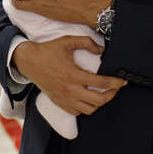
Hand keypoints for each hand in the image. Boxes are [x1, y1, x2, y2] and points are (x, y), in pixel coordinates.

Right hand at [12, 37, 126, 115]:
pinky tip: (88, 98)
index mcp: (73, 75)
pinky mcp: (59, 102)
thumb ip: (86, 42)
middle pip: (98, 101)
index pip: (101, 83)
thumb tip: (102, 49)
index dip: (116, 83)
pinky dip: (86, 108)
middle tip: (115, 88)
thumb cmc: (48, 51)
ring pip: (89, 109)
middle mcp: (70, 89)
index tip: (123, 81)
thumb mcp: (67, 41)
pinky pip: (77, 112)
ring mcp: (64, 98)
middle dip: (111, 95)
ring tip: (103, 94)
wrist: (28, 61)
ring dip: (99, 103)